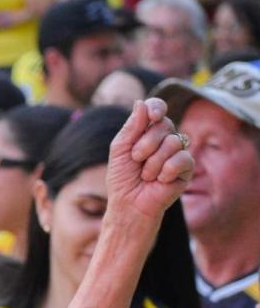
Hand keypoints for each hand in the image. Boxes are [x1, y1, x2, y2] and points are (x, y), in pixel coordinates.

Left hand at [105, 98, 193, 225]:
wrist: (129, 205)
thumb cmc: (122, 178)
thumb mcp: (120, 150)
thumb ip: (131, 127)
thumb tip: (141, 102)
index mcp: (148, 130)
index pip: (157, 108)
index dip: (157, 107)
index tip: (153, 114)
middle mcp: (165, 138)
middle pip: (164, 125)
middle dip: (145, 144)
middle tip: (136, 160)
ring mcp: (178, 152)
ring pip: (173, 141)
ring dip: (153, 161)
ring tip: (146, 175)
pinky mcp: (187, 168)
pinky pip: (183, 159)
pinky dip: (166, 171)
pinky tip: (160, 180)